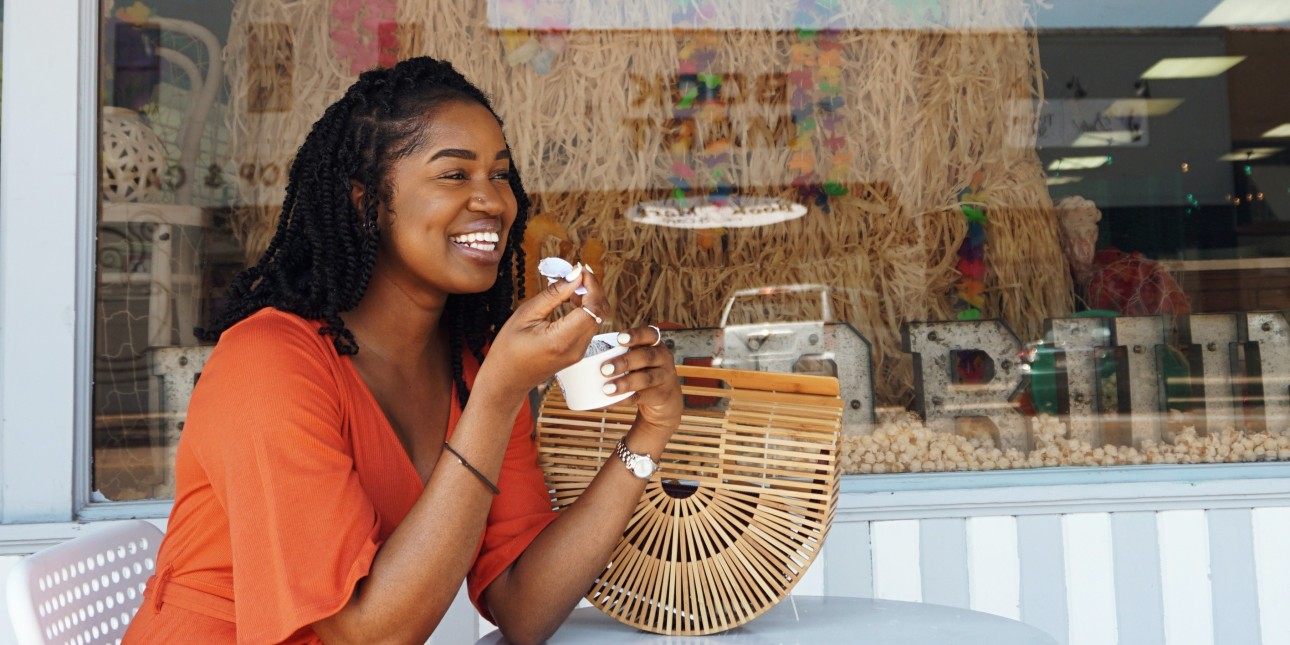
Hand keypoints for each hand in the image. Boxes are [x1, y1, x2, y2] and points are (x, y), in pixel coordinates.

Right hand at [482, 267, 607, 394]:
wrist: (506, 380)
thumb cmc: (509, 349)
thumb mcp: (526, 314)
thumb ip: (554, 294)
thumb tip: (575, 276)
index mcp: (562, 340)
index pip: (593, 307)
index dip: (592, 285)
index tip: (580, 269)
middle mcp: (576, 348)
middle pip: (600, 312)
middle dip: (593, 288)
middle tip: (576, 273)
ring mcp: (579, 353)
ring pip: (597, 318)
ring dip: (589, 298)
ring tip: (569, 286)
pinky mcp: (577, 352)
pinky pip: (589, 326)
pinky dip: (585, 309)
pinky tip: (570, 300)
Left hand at [598, 326, 681, 439]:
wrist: (663, 399)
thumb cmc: (641, 372)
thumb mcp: (637, 359)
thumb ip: (620, 353)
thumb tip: (580, 352)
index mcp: (654, 344)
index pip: (649, 334)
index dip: (635, 335)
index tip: (619, 339)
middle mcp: (663, 358)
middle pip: (646, 356)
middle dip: (625, 361)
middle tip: (604, 368)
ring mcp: (665, 377)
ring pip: (646, 378)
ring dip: (625, 383)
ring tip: (606, 388)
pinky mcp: (662, 395)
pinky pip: (642, 396)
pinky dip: (625, 399)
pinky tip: (611, 401)